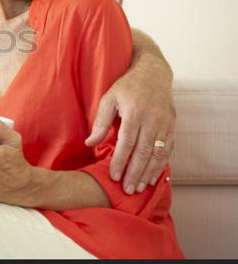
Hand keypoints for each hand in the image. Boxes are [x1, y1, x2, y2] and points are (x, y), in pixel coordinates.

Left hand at [86, 69, 174, 193]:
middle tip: (128, 190)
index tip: (114, 177)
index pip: (127, 142)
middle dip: (135, 173)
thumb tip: (90, 143)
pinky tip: (153, 176)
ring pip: (158, 153)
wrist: (153, 73)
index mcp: (134, 112)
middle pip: (144, 152)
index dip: (120, 161)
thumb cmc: (126, 87)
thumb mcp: (108, 99)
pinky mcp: (172, 126)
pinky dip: (161, 164)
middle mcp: (152, 119)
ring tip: (140, 187)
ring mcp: (165, 123)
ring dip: (149, 172)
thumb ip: (101, 122)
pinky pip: (168, 149)